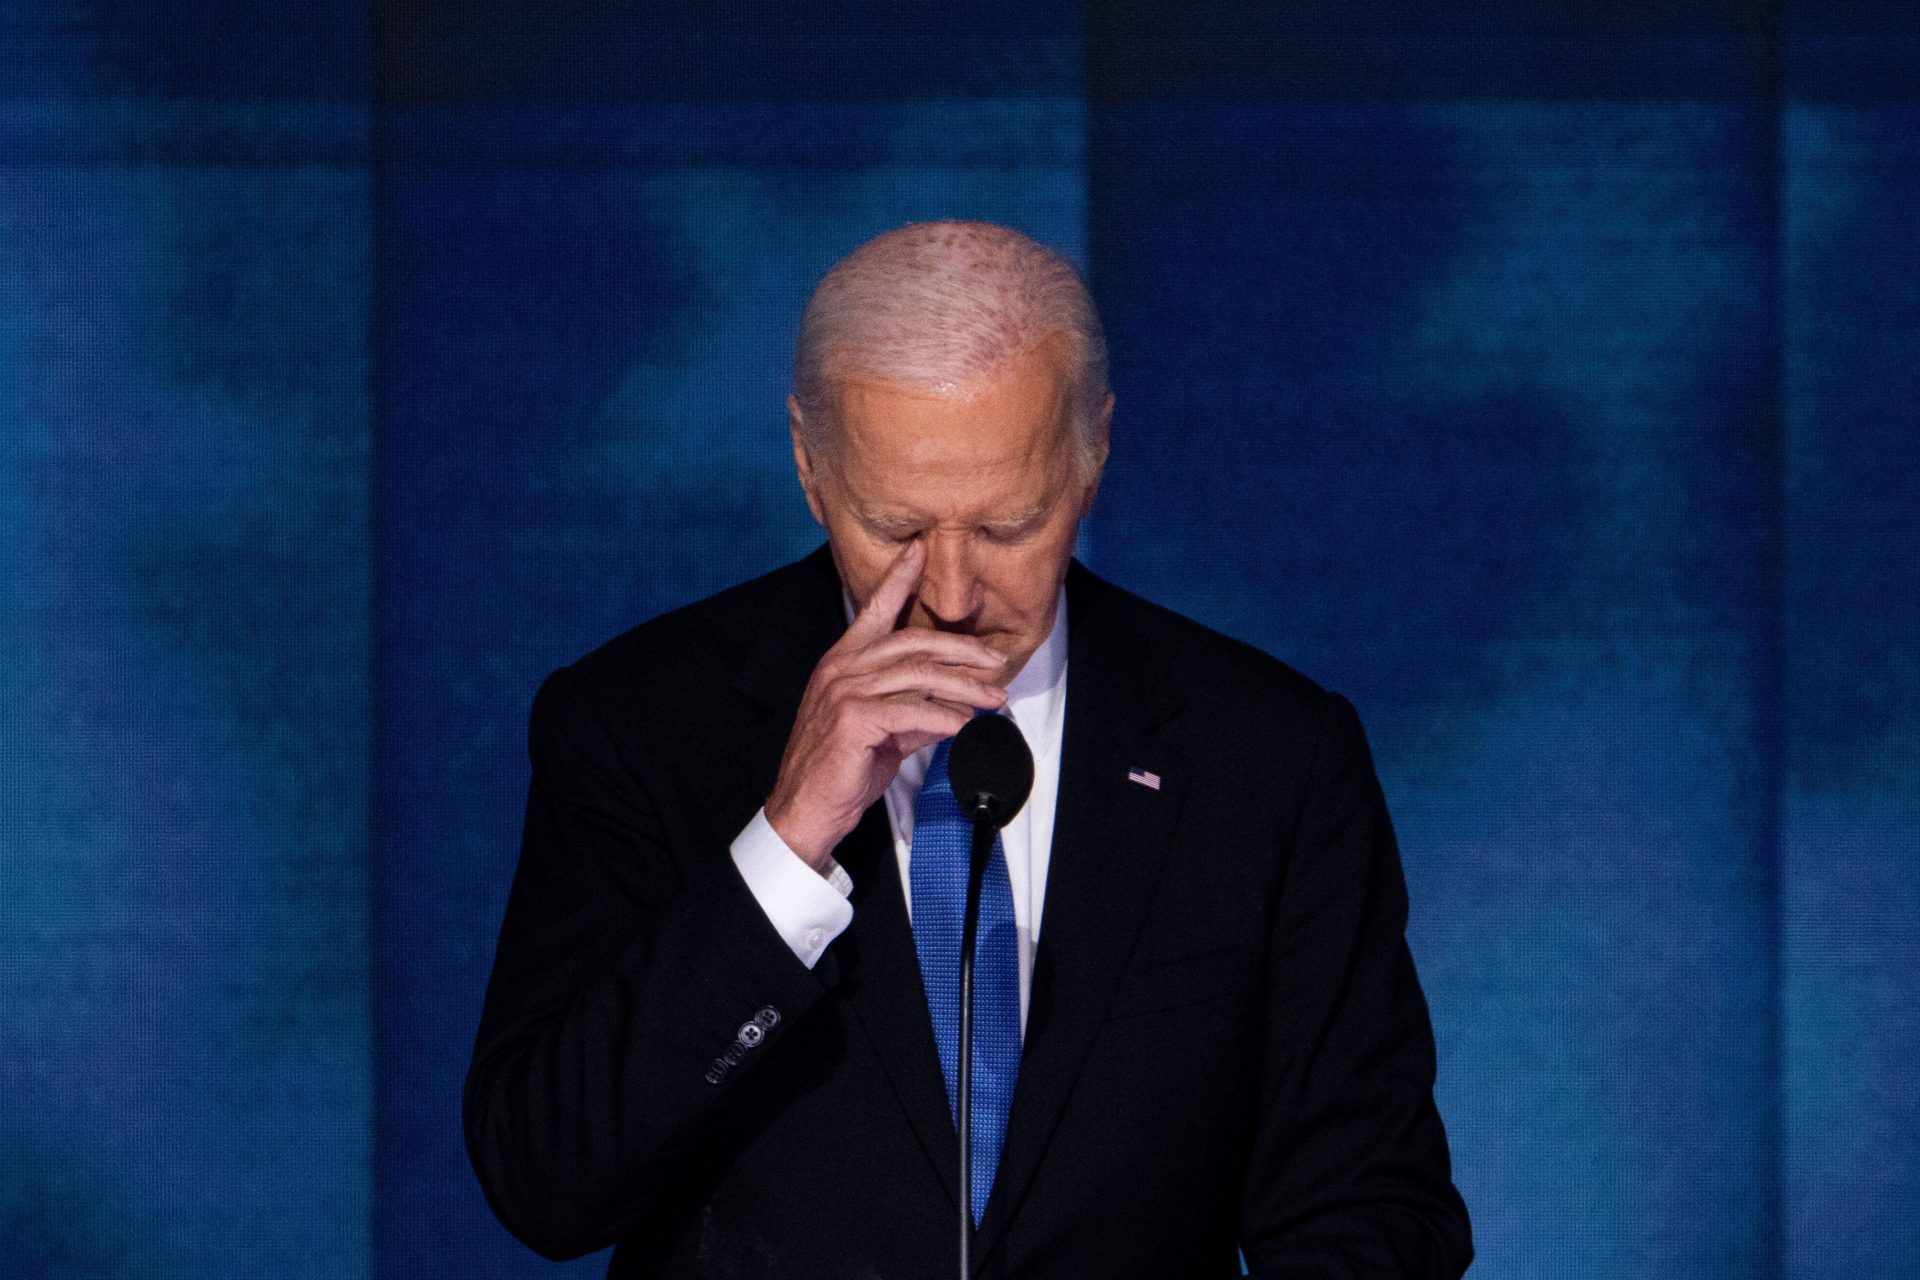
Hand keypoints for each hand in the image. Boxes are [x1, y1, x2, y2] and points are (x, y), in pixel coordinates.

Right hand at [764, 540, 1006, 871]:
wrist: (805, 810)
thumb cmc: (839, 771)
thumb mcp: (882, 734)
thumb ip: (912, 713)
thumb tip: (951, 710)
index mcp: (844, 662)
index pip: (874, 610)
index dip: (898, 578)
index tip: (920, 552)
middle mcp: (842, 668)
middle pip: (913, 641)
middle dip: (962, 648)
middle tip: (996, 662)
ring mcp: (845, 691)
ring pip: (919, 675)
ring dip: (965, 686)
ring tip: (994, 698)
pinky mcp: (852, 719)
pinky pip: (910, 710)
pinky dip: (943, 716)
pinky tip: (963, 724)